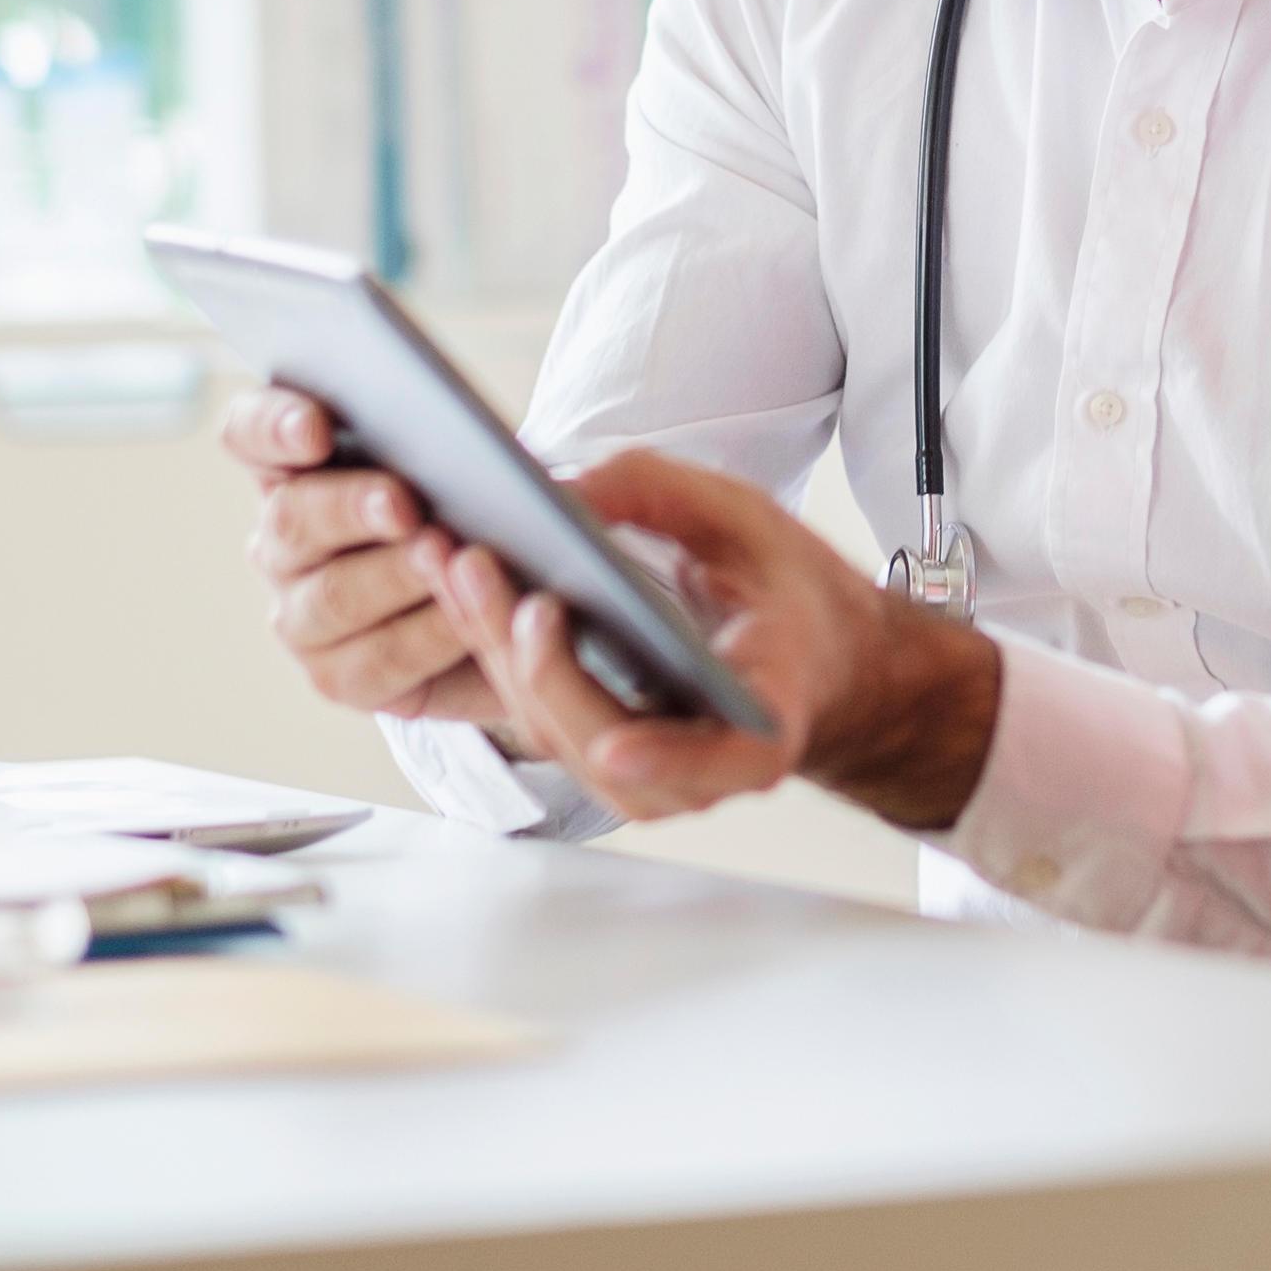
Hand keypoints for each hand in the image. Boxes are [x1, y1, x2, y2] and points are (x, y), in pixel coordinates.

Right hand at [223, 385, 503, 730]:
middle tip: (404, 502)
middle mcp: (284, 538)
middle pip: (291, 518)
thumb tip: (514, 455)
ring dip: (393, 578)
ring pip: (330, 598)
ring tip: (447, 560)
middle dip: (350, 507)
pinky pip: (376, 662)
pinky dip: (427, 638)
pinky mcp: (342, 676)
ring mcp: (302, 612)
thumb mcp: (473, 455)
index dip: (275, 425)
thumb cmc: (484, 501)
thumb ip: (461, 438)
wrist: (512, 590)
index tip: (317, 425)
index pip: (252, 432)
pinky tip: (469, 621)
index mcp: (294, 464)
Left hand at [431, 447, 1004, 829]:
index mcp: (767, 718)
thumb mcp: (751, 521)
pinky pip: (541, 720)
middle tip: (483, 571)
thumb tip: (562, 493)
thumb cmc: (789, 593)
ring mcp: (649, 777)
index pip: (723, 755)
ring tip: (452, 565)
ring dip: (494, 652)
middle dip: (535, 660)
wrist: (818, 659)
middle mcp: (705, 770)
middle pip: (603, 740)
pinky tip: (460, 590)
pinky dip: (497, 656)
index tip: (616, 740)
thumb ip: (665, 497)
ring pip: (556, 735)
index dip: (667, 755)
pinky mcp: (604, 759)